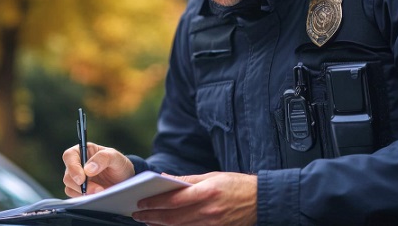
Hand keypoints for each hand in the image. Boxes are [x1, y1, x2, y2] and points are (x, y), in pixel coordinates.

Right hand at [62, 142, 134, 196]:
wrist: (124, 180)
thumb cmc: (118, 164)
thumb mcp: (115, 157)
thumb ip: (103, 158)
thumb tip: (87, 169)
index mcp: (82, 151)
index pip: (69, 156)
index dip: (72, 167)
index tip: (82, 178)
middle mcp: (77, 164)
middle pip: (68, 175)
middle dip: (81, 185)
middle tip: (97, 189)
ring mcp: (77, 178)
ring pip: (70, 187)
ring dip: (83, 193)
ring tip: (100, 192)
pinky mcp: (79, 191)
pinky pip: (75, 196)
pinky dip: (84, 198)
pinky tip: (95, 197)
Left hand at [131, 172, 257, 225]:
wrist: (261, 201)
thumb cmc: (236, 184)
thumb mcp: (212, 176)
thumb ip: (187, 179)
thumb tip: (164, 178)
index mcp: (207, 192)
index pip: (174, 200)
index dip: (155, 202)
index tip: (140, 203)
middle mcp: (208, 210)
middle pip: (173, 217)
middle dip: (152, 216)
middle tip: (137, 214)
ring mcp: (212, 223)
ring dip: (160, 224)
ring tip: (147, 221)